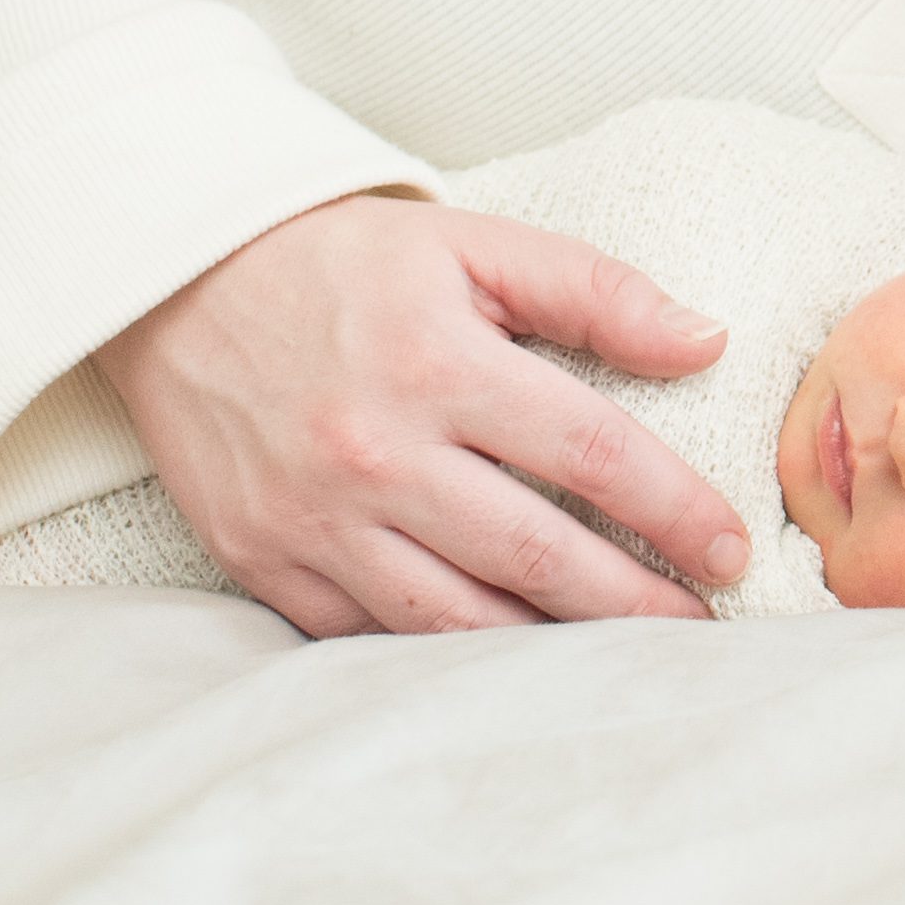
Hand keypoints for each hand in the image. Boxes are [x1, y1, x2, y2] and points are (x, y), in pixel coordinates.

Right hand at [89, 192, 750, 635]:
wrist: (172, 281)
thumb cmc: (337, 261)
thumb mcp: (468, 244)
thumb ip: (592, 291)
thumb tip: (705, 341)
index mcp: (437, 363)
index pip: (589, 451)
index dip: (674, 508)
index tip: (731, 548)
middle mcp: (375, 451)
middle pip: (535, 555)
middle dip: (635, 604)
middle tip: (701, 629)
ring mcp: (314, 519)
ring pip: (455, 620)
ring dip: (551, 649)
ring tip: (622, 659)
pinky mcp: (263, 562)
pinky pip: (370, 637)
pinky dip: (443, 658)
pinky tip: (507, 660)